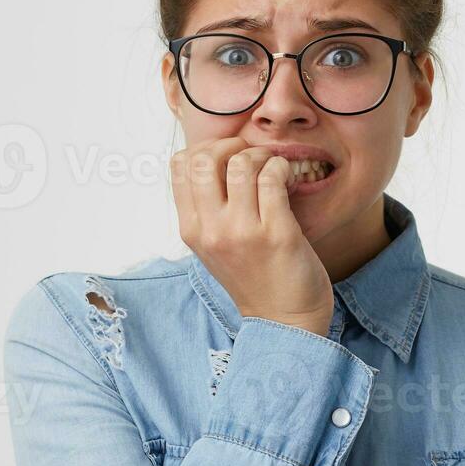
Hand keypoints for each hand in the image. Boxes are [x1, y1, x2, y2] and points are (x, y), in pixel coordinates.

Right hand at [170, 136, 333, 336]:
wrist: (284, 321)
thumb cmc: (253, 278)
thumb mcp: (214, 246)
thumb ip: (207, 209)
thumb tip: (213, 159)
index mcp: (191, 230)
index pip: (179, 166)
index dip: (204, 148)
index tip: (227, 155)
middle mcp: (211, 230)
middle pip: (203, 159)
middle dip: (231, 144)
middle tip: (251, 155)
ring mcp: (242, 232)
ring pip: (240, 163)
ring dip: (260, 155)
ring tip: (272, 167)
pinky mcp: (276, 233)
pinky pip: (272, 178)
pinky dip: (280, 167)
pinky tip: (286, 178)